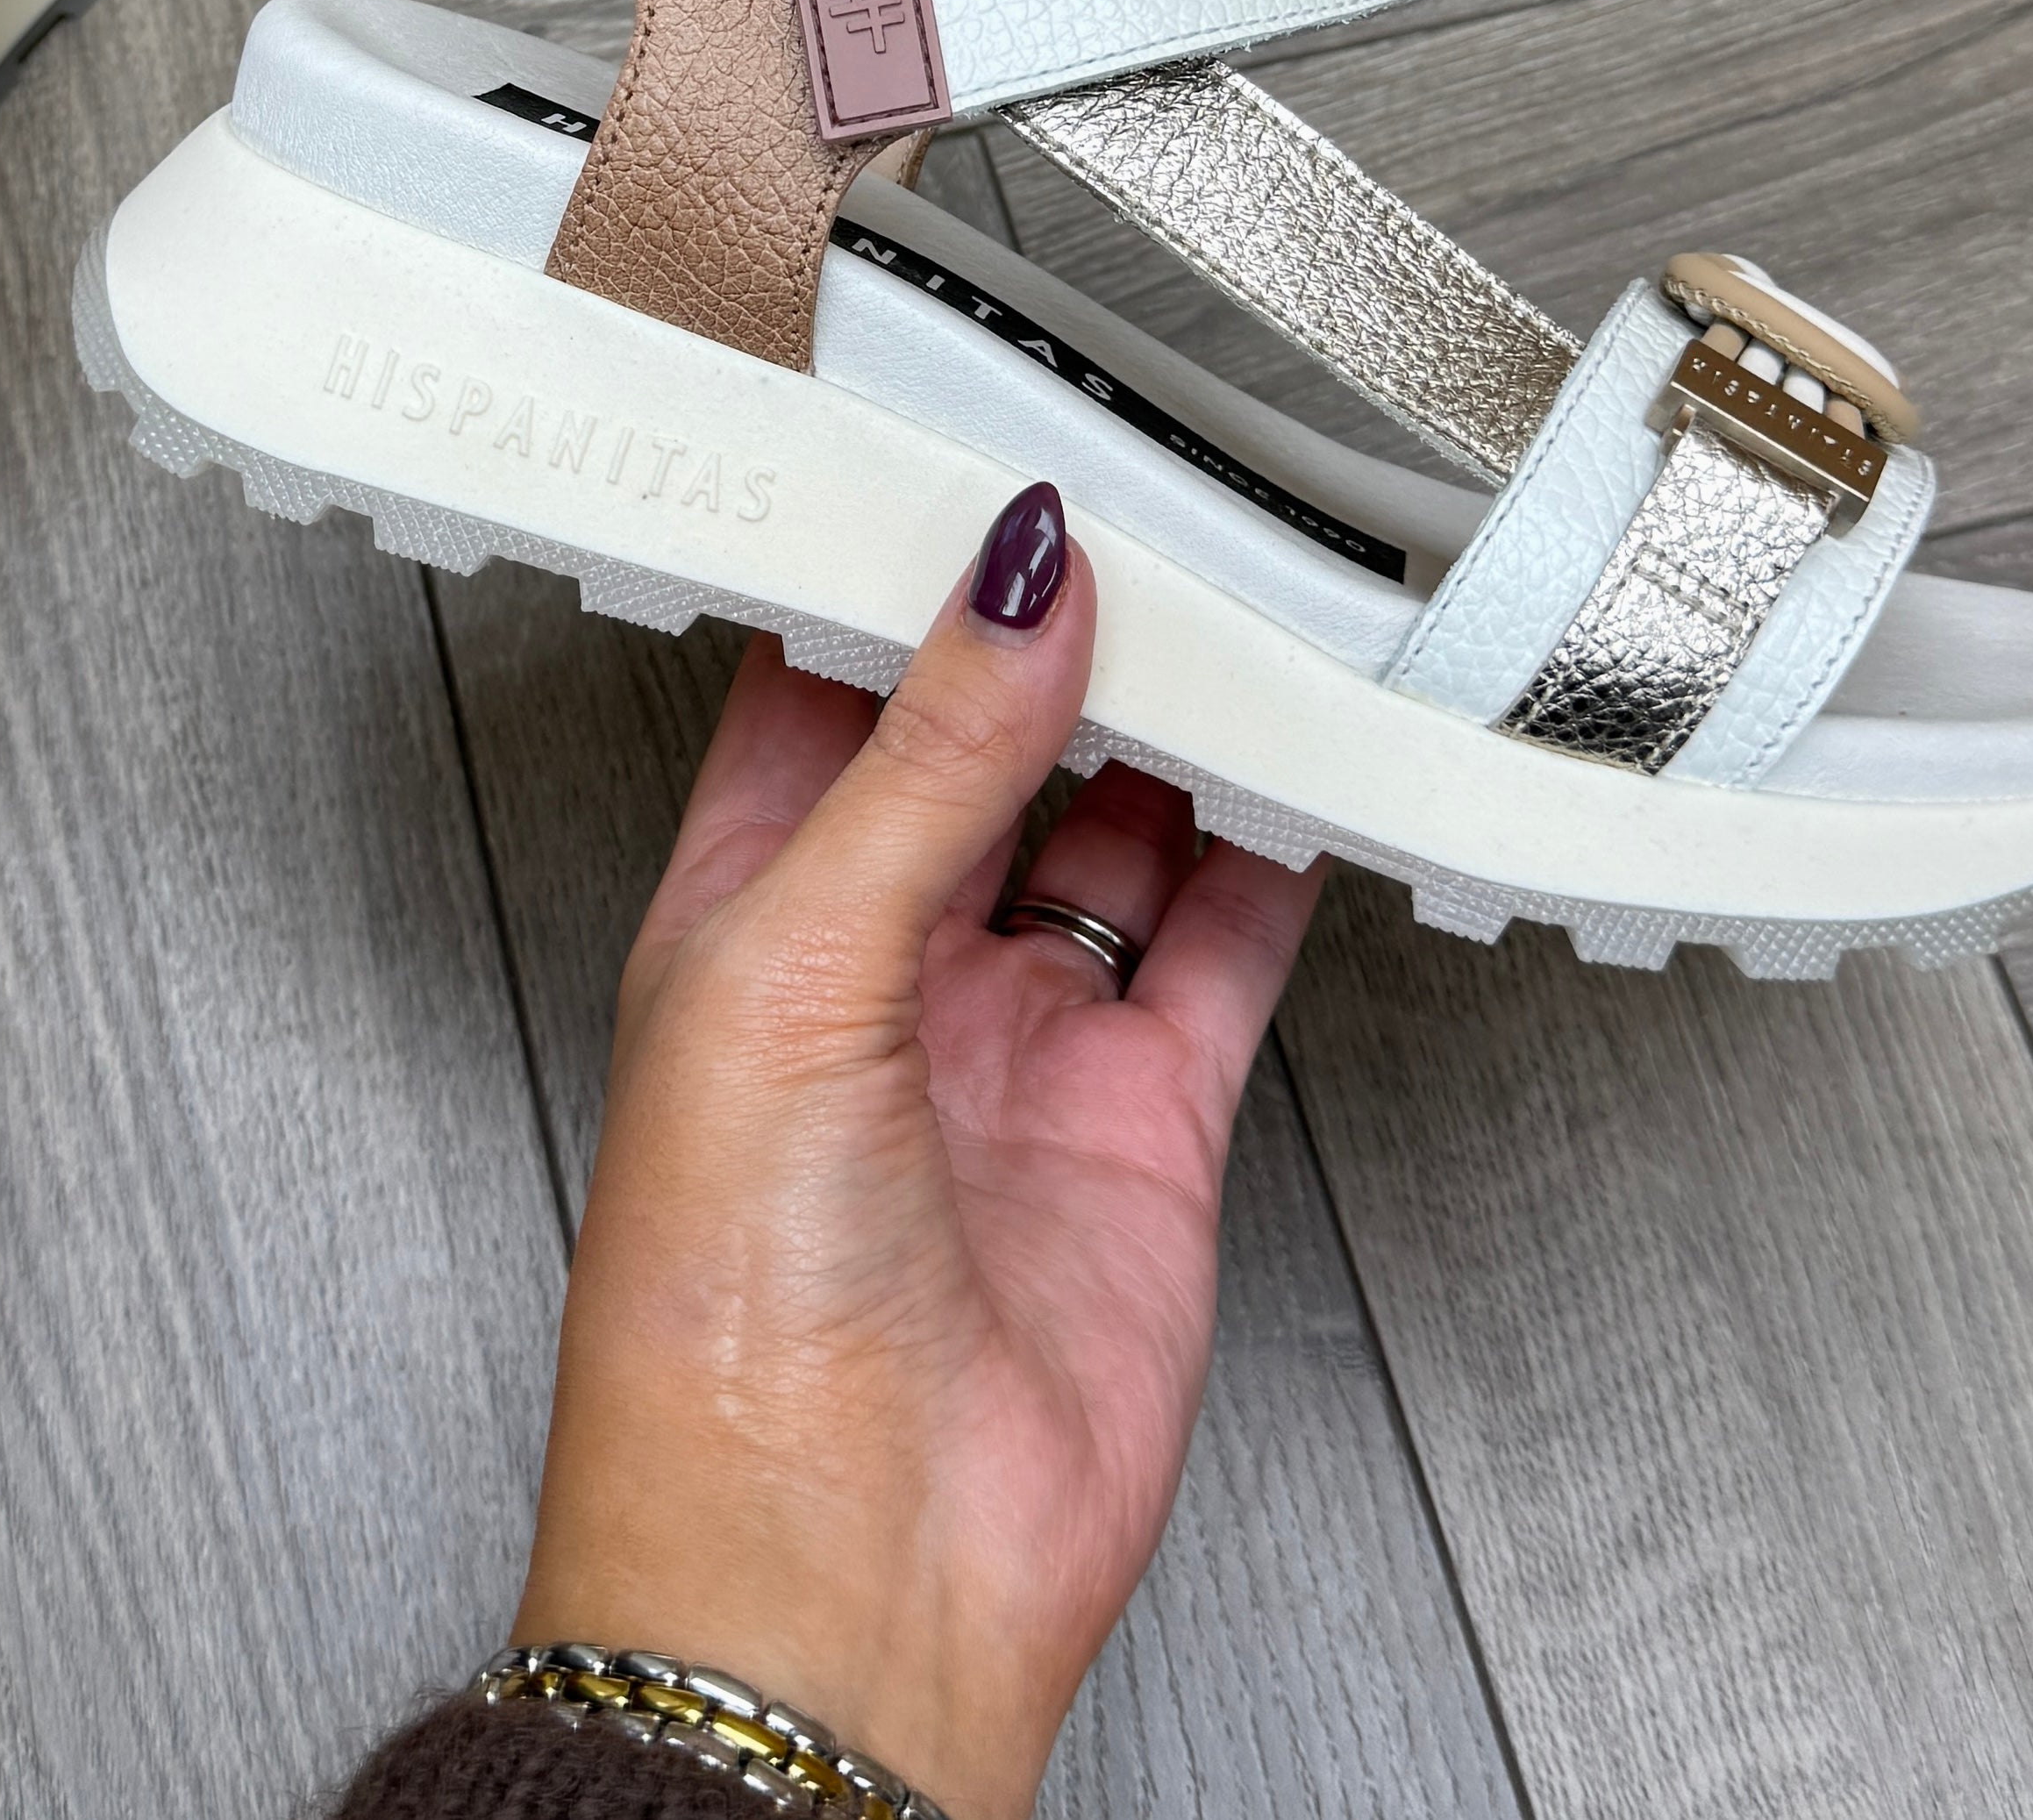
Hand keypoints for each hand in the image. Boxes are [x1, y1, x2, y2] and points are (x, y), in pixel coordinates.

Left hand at [515, 483, 1324, 1819]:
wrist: (842, 1579)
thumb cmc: (717, 1323)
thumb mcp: (790, 971)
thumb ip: (920, 766)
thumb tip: (1004, 586)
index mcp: (742, 913)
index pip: (820, 690)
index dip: (897, 575)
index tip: (973, 454)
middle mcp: (879, 970)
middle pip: (989, 745)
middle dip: (1060, 636)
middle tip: (1146, 511)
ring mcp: (1017, 1044)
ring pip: (1118, 830)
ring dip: (1179, 728)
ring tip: (1243, 604)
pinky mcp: (1142, 1122)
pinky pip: (1226, 949)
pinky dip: (1282, 857)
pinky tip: (1315, 767)